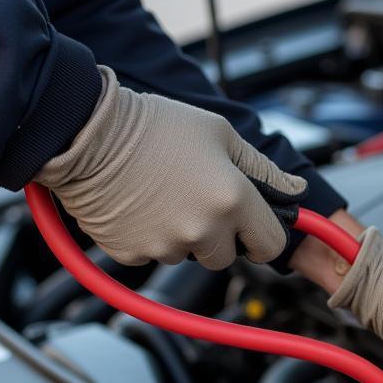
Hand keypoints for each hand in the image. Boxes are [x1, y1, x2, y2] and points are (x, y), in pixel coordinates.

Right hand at [35, 66, 306, 268]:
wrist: (86, 130)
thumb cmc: (156, 125)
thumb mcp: (220, 134)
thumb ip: (263, 169)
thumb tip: (296, 190)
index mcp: (232, 200)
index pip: (271, 246)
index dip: (263, 238)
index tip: (253, 230)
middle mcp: (203, 229)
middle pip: (226, 257)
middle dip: (219, 237)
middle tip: (196, 201)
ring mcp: (166, 245)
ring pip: (188, 256)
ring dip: (182, 236)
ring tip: (163, 195)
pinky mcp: (133, 253)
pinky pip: (153, 255)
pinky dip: (149, 237)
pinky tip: (139, 205)